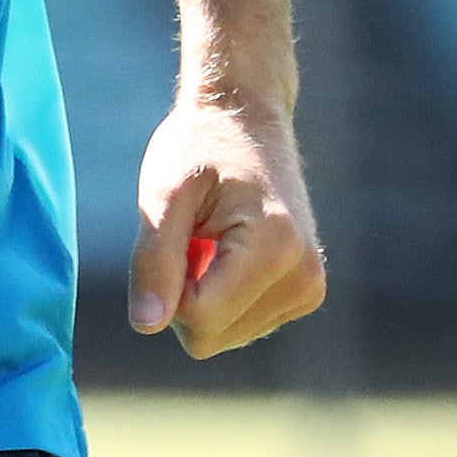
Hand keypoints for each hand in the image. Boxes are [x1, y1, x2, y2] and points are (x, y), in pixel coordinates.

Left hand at [128, 90, 326, 358]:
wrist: (246, 118)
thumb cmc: (198, 148)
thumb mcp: (163, 194)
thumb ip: (154, 260)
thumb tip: (147, 326)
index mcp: (276, 248)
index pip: (199, 319)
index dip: (168, 286)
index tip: (178, 235)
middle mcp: (304, 277)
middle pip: (210, 337)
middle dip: (184, 295)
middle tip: (194, 234)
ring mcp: (309, 290)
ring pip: (223, 336)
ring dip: (202, 294)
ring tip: (213, 237)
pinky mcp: (304, 294)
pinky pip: (239, 326)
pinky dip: (222, 295)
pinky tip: (228, 249)